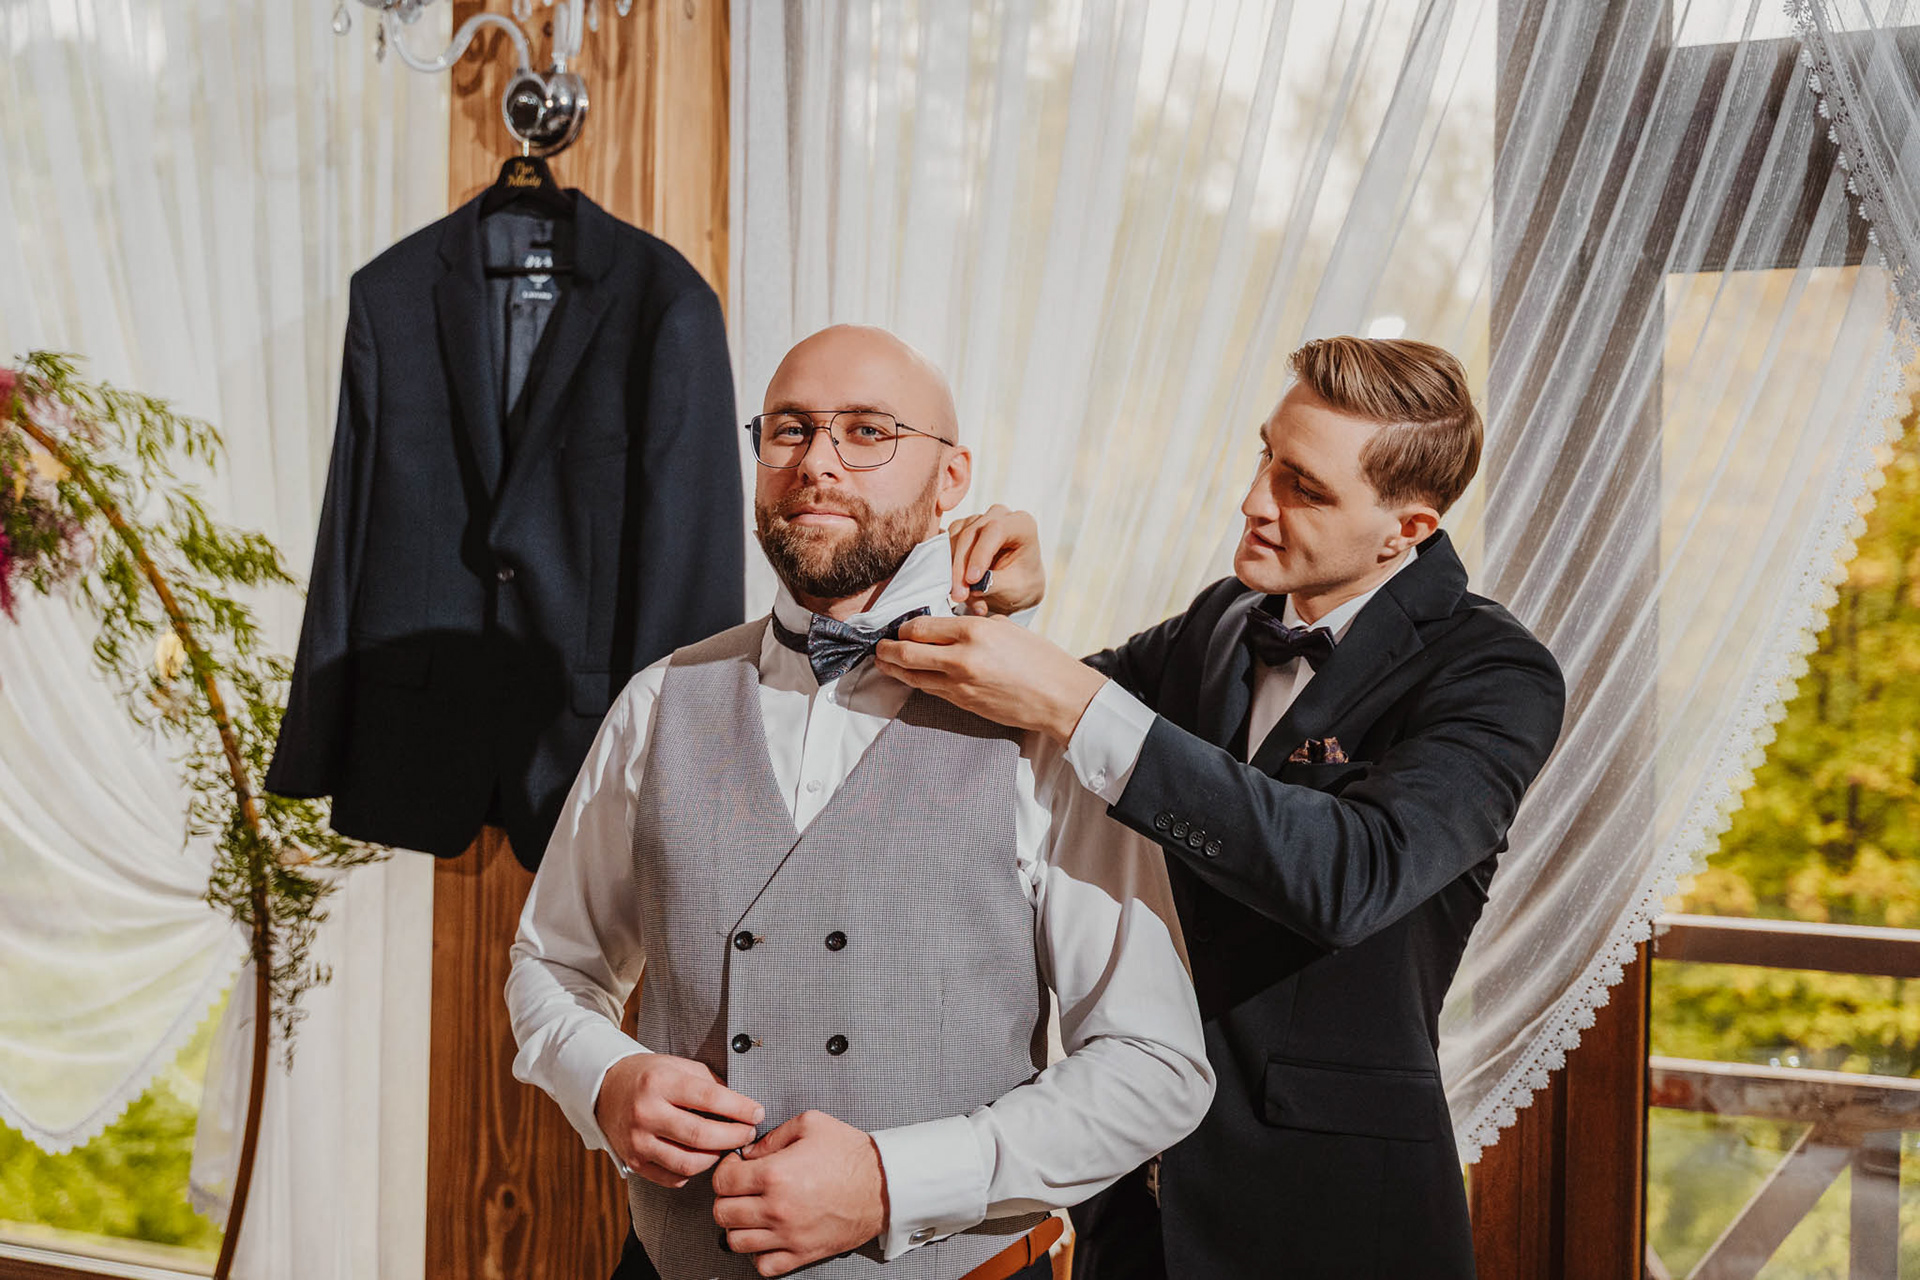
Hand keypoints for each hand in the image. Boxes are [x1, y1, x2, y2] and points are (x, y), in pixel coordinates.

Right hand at [594, 1053, 763, 1187]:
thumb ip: (709, 1084)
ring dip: (715, 1158)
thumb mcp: (679, 1066)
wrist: (606, 1090)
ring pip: (688, 1163)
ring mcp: (638, 1141)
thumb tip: (742, 1105)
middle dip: (733, 1137)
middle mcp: (646, 1112)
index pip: (709, 1098)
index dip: (739, 1108)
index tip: (757, 1113)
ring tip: (726, 1146)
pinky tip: (701, 1157)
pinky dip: (693, 1171)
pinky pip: (673, 1177)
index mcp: (660, 1082)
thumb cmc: (650, 1076)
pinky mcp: (634, 1162)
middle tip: (748, 1134)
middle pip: (701, 1135)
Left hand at [711, 1110, 888, 1276]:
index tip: (734, 1168)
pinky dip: (758, 1254)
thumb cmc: (851, 1154)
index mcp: (775, 1174)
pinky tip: (767, 1237)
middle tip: (741, 1190)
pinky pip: (763, 1266)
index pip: (722, 1180)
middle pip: (723, 1213)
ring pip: (736, 1242)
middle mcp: (776, 1208)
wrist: (884, 1186)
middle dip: (727, 1198)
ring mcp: (788, 1236)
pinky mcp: (802, 1254)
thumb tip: (749, 1153)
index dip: (724, 1170)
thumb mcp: (810, 1123)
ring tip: (752, 1213)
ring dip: (739, 1227)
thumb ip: (773, 1136)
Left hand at [874, 614, 1106, 743]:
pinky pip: (929, 689)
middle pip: (906, 652)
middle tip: (879, 646)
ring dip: (893, 668)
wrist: (1058, 697)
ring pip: (912, 675)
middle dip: (887, 649)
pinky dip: (915, 681)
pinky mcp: (962, 703)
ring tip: (883, 662)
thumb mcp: (1005, 628)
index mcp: (973, 631)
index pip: (920, 626)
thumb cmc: (1039, 658)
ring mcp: (959, 684)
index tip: (900, 628)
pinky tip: (909, 676)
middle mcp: (961, 657)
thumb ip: (972, 625)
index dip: (903, 627)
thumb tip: (948, 625)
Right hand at [948, 505, 1045, 615]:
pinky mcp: (961, 529)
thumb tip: (975, 586)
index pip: (996, 530)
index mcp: (1022, 524)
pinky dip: (948, 567)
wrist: (1015, 585)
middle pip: (970, 534)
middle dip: (961, 567)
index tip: (972, 580)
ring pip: (955, 539)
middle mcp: (999, 516)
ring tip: (960, 596)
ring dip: (952, 569)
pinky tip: (955, 585)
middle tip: (959, 595)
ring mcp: (978, 520)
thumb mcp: (1016, 589)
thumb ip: (996, 584)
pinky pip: (946, 544)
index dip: (980, 554)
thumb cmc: (1023, 583)